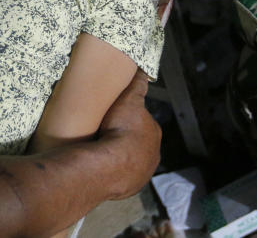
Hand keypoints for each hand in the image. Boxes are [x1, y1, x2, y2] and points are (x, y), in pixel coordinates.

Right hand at [96, 71, 160, 198]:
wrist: (112, 164)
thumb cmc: (121, 129)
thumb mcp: (129, 100)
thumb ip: (137, 85)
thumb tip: (143, 69)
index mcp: (154, 133)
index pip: (143, 122)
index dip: (130, 118)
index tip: (116, 117)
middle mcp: (153, 154)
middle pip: (139, 143)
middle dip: (127, 139)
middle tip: (107, 133)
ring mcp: (142, 173)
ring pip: (131, 160)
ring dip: (120, 156)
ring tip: (101, 150)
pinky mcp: (130, 186)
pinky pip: (122, 176)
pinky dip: (114, 171)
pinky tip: (102, 165)